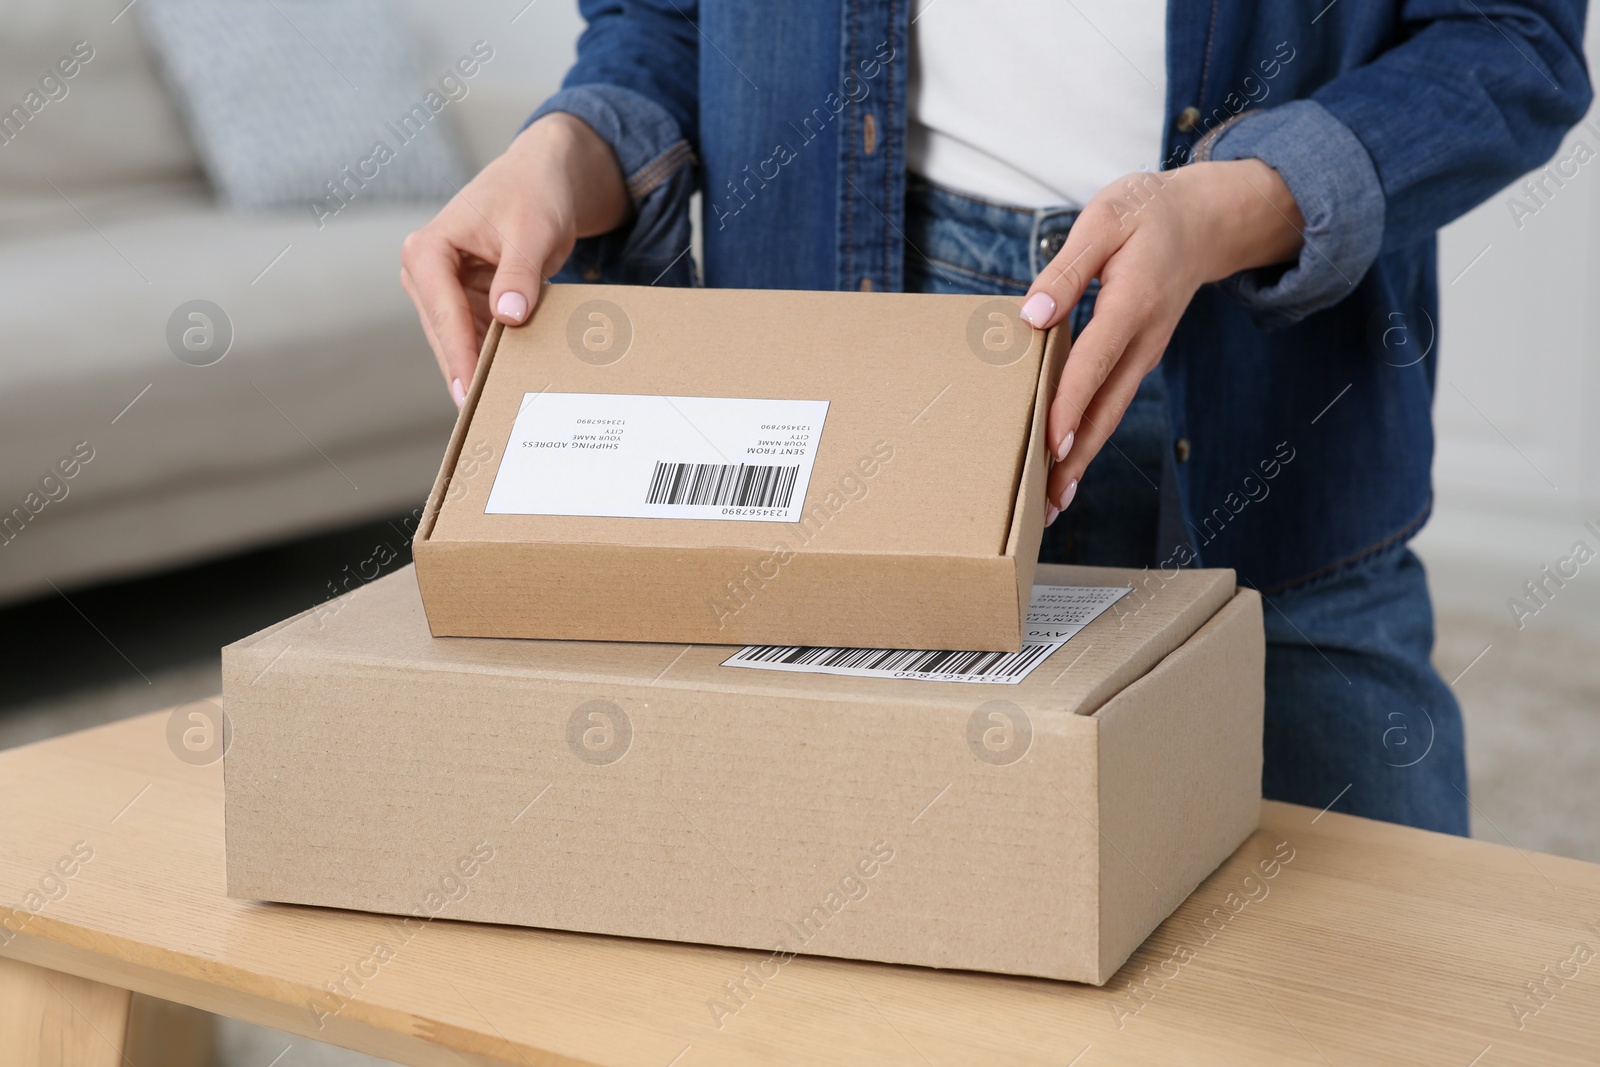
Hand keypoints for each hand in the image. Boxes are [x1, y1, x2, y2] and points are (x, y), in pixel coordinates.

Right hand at [400, 113, 629, 405]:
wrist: (542, 178)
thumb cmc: (533, 194)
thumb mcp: (533, 231)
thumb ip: (520, 274)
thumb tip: (509, 317)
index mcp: (428, 250)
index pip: (444, 313)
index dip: (459, 356)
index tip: (470, 394)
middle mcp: (424, 273)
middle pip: (446, 336)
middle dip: (467, 373)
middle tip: (485, 420)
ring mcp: (442, 292)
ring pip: (458, 344)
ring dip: (480, 372)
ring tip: (498, 413)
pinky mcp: (463, 303)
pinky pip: (476, 339)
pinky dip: (493, 359)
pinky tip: (509, 386)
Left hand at [1019, 159, 1304, 522]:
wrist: (1205, 221)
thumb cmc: (1147, 215)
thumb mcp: (1103, 221)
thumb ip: (1065, 271)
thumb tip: (1031, 315)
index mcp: (1133, 302)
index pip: (1094, 361)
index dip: (1071, 403)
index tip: (1050, 443)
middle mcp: (1144, 339)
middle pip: (1106, 408)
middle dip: (1077, 457)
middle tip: (1047, 503)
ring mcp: (1144, 354)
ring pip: (1111, 413)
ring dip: (1082, 458)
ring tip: (1051, 501)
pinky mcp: (1138, 359)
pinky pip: (1111, 402)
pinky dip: (1089, 436)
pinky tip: (1064, 463)